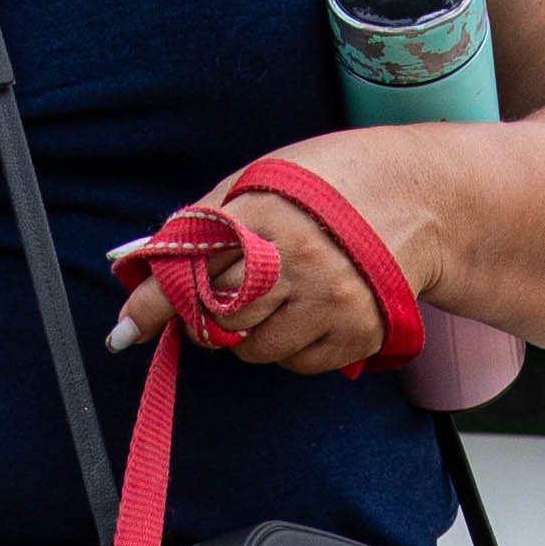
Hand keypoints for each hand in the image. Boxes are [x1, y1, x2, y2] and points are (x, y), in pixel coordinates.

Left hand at [107, 139, 436, 378]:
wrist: (421, 200)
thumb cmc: (330, 184)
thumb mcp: (262, 180)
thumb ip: (201, 223)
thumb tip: (139, 264)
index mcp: (265, 217)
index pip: (192, 272)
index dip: (154, 304)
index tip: (123, 332)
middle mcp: (297, 264)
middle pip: (218, 321)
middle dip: (206, 316)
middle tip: (222, 296)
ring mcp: (329, 304)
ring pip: (252, 351)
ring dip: (249, 334)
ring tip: (277, 295)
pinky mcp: (354, 336)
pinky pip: (294, 365)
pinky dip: (289, 346)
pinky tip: (309, 310)